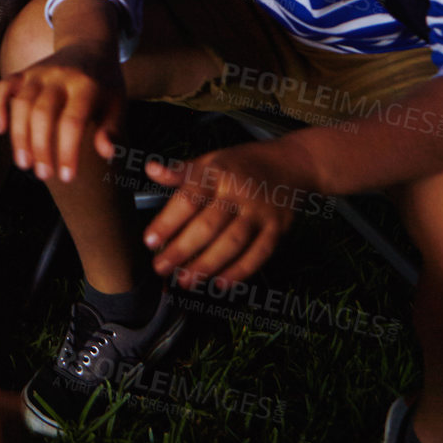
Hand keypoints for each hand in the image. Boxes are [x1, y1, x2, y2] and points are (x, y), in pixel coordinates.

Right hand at [0, 43, 122, 182]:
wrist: (90, 46)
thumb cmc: (104, 84)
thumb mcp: (118, 103)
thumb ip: (112, 129)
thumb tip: (107, 154)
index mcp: (86, 86)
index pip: (73, 121)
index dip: (68, 151)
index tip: (67, 177)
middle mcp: (59, 77)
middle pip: (42, 113)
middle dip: (40, 147)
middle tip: (43, 175)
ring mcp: (39, 73)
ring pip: (21, 103)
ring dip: (19, 135)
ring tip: (24, 163)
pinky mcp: (24, 72)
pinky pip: (4, 86)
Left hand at [143, 139, 322, 288]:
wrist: (292, 163)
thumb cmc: (243, 164)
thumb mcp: (211, 159)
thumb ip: (181, 172)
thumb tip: (150, 169)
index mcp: (217, 173)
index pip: (188, 199)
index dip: (168, 222)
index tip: (149, 241)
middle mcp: (238, 193)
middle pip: (208, 226)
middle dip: (182, 250)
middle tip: (161, 268)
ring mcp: (259, 212)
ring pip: (232, 243)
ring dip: (207, 266)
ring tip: (186, 281)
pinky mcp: (277, 229)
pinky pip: (258, 254)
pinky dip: (239, 272)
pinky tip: (219, 284)